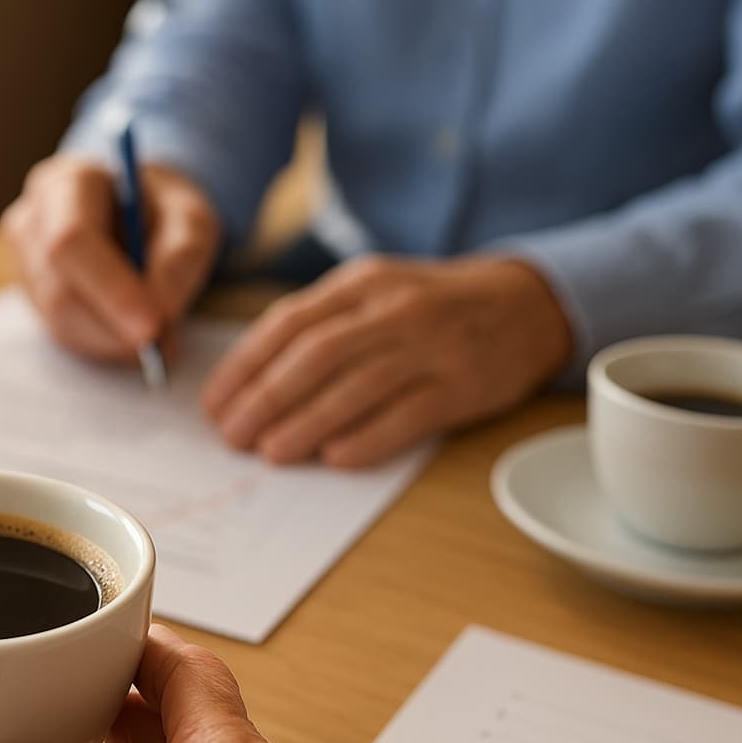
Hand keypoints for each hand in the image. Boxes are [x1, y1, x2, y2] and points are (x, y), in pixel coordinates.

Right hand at [2, 155, 220, 362]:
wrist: (137, 212)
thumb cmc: (162, 210)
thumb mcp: (191, 220)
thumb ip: (180, 258)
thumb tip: (161, 314)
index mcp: (68, 183)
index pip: (72, 240)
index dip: (110, 289)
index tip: (152, 327)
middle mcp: (32, 220)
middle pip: (60, 290)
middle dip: (114, 328)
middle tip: (162, 347)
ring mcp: (24, 262)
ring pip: (59, 319)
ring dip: (112, 341)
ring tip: (157, 337)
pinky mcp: (31, 297)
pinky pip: (62, 333)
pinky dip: (103, 344)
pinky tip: (131, 332)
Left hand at [202, 255, 572, 466]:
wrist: (526, 305)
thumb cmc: (429, 307)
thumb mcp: (373, 292)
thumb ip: (318, 325)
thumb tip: (250, 381)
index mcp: (361, 284)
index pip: (288, 323)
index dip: (245, 366)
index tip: (215, 402)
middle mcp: (394, 311)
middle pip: (316, 356)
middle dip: (266, 398)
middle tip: (233, 435)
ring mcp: (431, 348)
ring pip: (356, 388)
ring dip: (306, 424)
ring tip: (270, 453)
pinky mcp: (462, 387)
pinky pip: (407, 416)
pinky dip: (366, 438)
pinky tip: (334, 458)